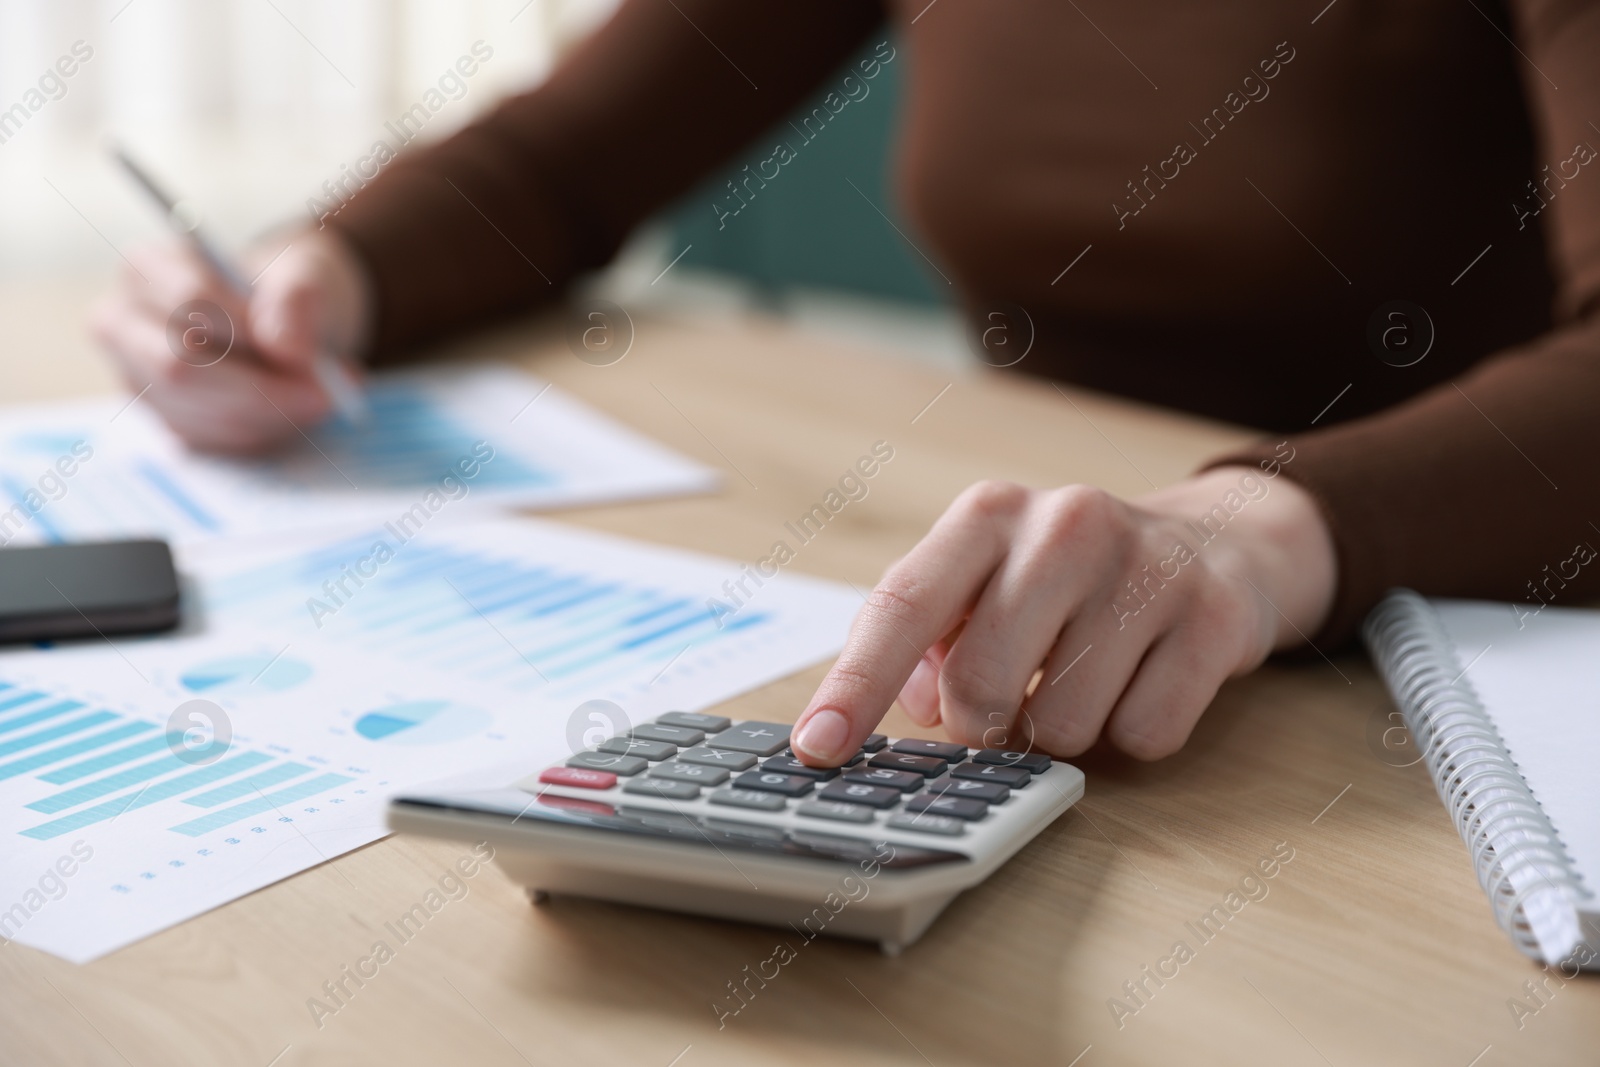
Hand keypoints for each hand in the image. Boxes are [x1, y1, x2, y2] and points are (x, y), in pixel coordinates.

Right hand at [90, 228, 371, 453]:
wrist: (285, 322)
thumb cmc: (285, 291)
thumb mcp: (306, 276)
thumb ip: (297, 299)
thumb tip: (285, 350)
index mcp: (149, 267)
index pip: (190, 299)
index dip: (250, 330)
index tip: (306, 355)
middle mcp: (125, 322)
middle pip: (179, 368)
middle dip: (260, 389)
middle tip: (325, 395)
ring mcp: (136, 376)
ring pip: (194, 412)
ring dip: (267, 415)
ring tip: (319, 397)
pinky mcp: (161, 417)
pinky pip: (207, 439)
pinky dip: (260, 432)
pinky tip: (290, 411)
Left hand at [791, 466, 1336, 763]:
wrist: (1217, 543)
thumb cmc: (1068, 580)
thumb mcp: (986, 580)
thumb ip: (924, 638)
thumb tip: (915, 707)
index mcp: (989, 515)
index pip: (903, 605)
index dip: (855, 685)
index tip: (818, 750)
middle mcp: (1065, 525)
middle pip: (980, 684)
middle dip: (981, 727)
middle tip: (1004, 713)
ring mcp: (1146, 568)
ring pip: (1065, 724)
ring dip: (1063, 732)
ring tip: (1084, 681)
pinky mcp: (1213, 617)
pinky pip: (1144, 735)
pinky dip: (1132, 734)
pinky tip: (1142, 682)